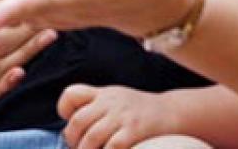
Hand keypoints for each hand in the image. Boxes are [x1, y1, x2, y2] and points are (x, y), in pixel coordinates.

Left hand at [59, 84, 176, 148]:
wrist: (173, 112)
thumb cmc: (140, 111)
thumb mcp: (116, 100)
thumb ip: (96, 108)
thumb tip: (71, 129)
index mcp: (103, 94)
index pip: (72, 93)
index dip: (64, 108)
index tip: (68, 121)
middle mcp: (111, 102)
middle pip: (79, 120)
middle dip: (72, 139)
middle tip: (78, 148)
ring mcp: (123, 117)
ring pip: (92, 136)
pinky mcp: (135, 131)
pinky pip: (113, 146)